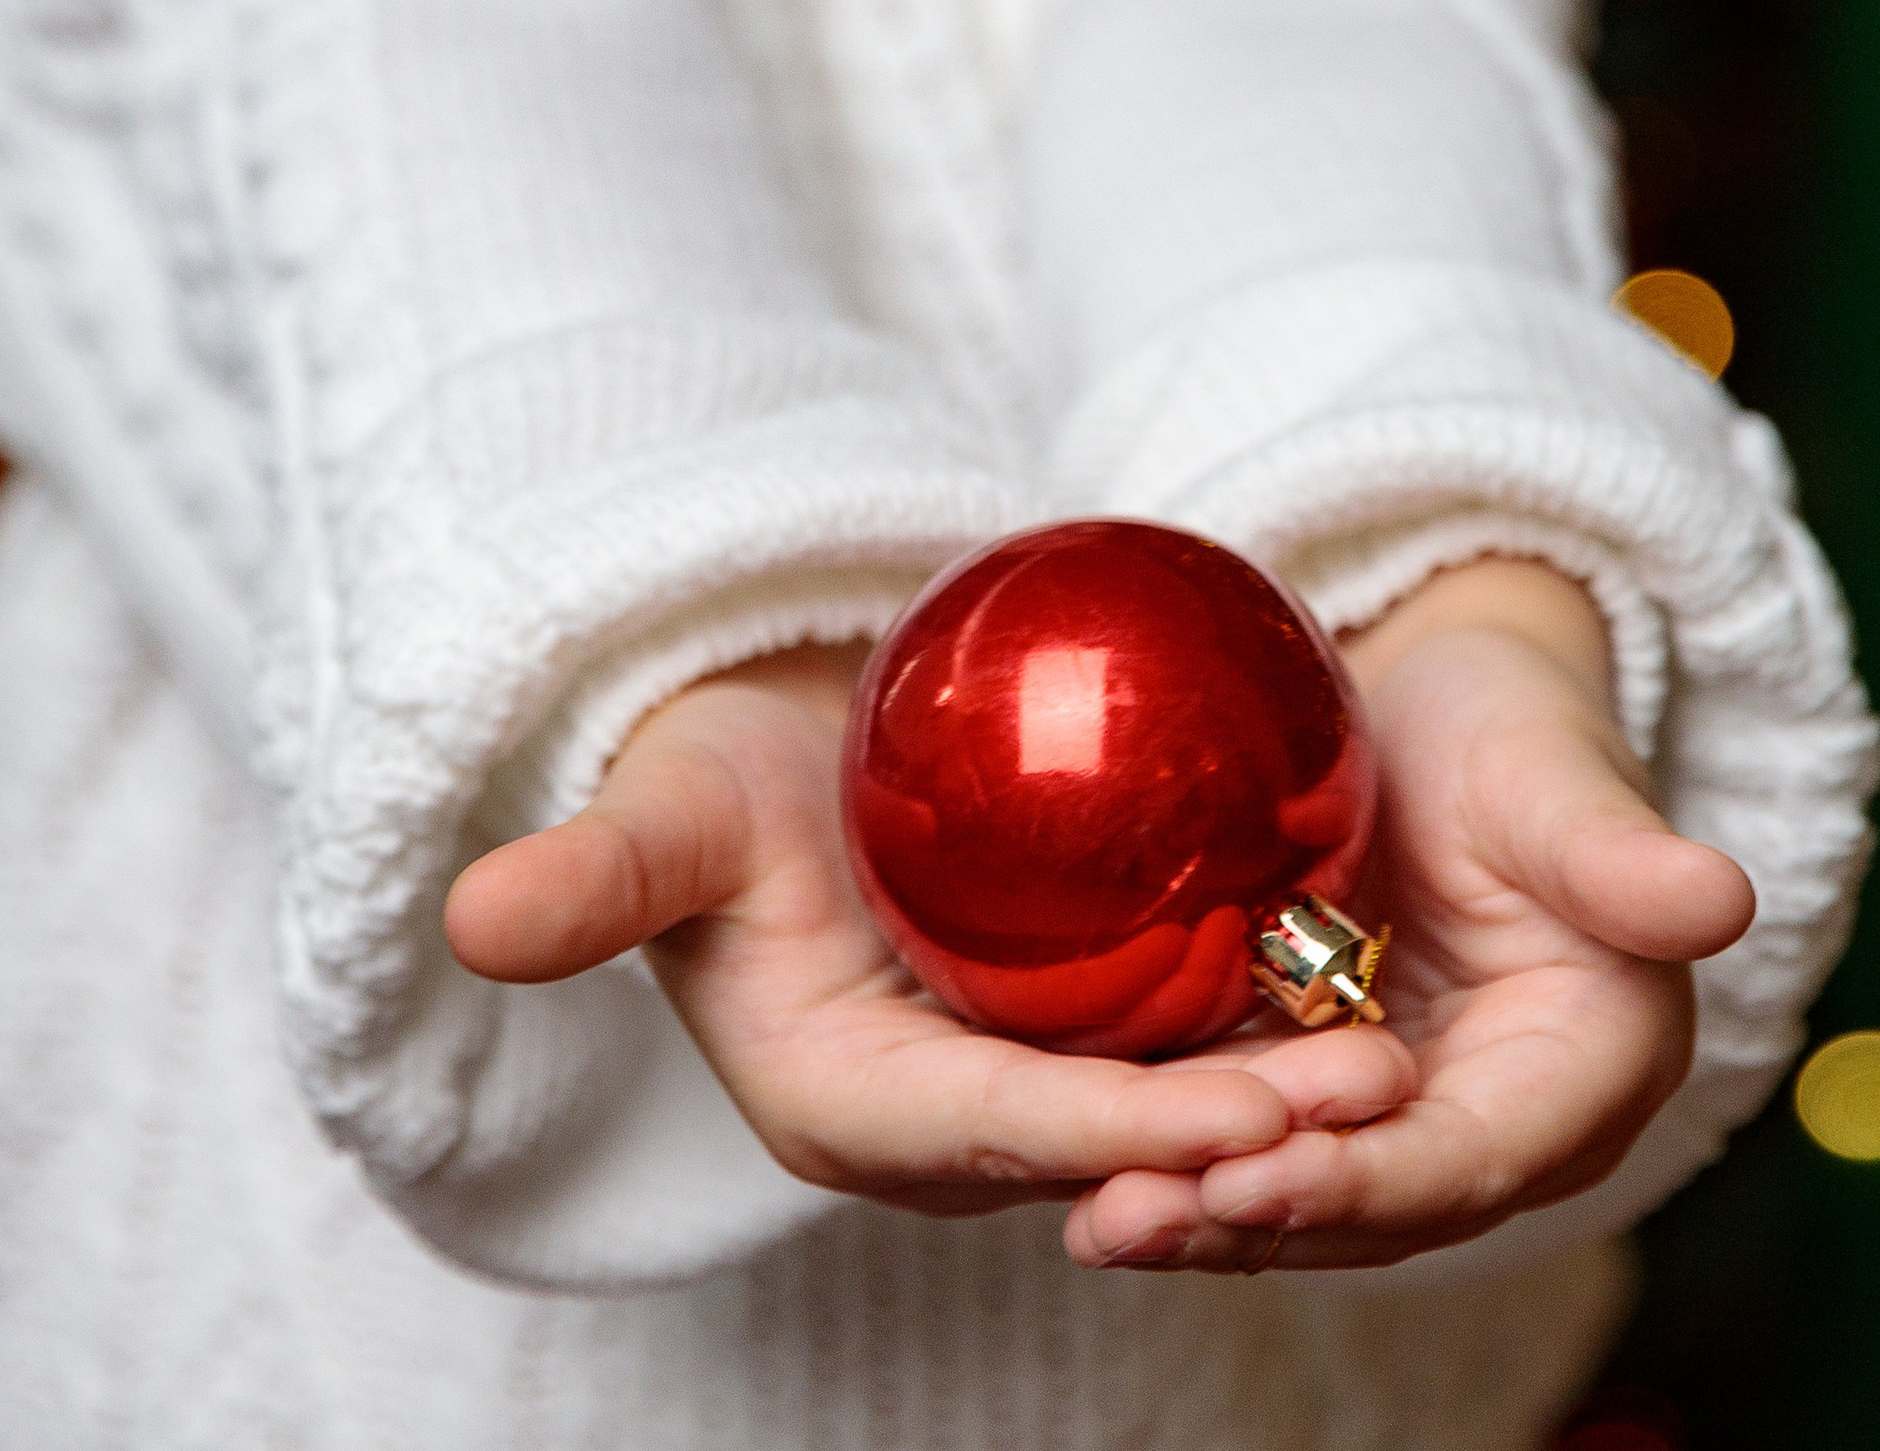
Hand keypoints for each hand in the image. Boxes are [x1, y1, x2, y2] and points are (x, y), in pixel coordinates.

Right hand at [445, 644, 1406, 1216]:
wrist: (749, 737)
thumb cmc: (706, 763)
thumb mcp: (663, 810)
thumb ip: (597, 875)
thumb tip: (478, 916)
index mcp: (844, 1108)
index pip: (1005, 1134)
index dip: (1128, 1130)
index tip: (1254, 1111)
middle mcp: (936, 1127)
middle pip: (1107, 1142)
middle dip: (1240, 1141)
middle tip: (1381, 1095)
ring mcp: (1006, 1080)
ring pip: (1158, 1104)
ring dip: (1279, 1100)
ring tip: (1402, 1059)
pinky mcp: (1058, 1028)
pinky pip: (1171, 1039)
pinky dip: (1263, 1024)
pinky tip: (1368, 980)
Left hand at [1063, 560, 1756, 1274]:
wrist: (1439, 702)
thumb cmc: (1519, 725)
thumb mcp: (1562, 775)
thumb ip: (1622, 856)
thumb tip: (1723, 899)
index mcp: (1583, 1071)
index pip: (1467, 1158)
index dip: (1364, 1182)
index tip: (1256, 1179)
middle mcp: (1491, 1120)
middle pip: (1369, 1202)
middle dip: (1249, 1222)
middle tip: (1124, 1224)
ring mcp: (1395, 1110)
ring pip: (1293, 1184)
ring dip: (1191, 1213)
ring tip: (1088, 1224)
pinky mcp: (1309, 1078)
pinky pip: (1237, 1133)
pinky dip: (1163, 1154)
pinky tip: (1064, 1165)